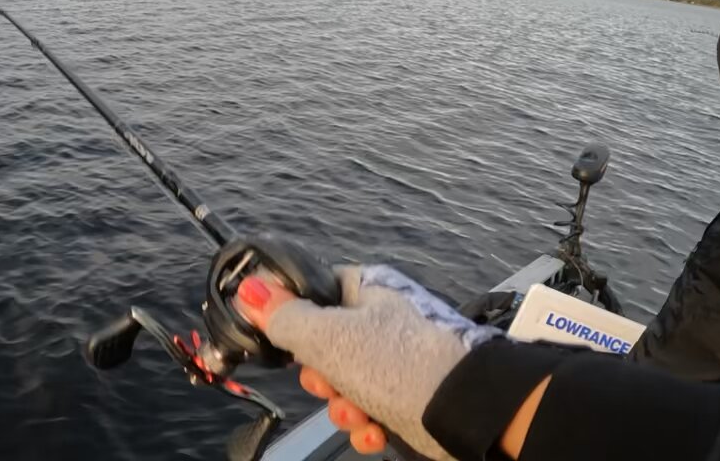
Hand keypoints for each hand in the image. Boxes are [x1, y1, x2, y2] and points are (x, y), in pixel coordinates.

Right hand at [233, 265, 503, 460]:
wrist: (471, 414)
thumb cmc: (402, 364)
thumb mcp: (330, 337)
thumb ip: (285, 316)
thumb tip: (248, 289)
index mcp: (368, 290)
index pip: (316, 291)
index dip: (292, 315)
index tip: (280, 337)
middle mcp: (383, 321)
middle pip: (325, 344)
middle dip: (320, 375)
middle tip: (327, 381)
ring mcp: (398, 361)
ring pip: (345, 383)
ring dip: (342, 407)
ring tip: (358, 414)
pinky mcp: (410, 397)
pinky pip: (372, 409)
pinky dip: (368, 425)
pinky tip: (375, 432)